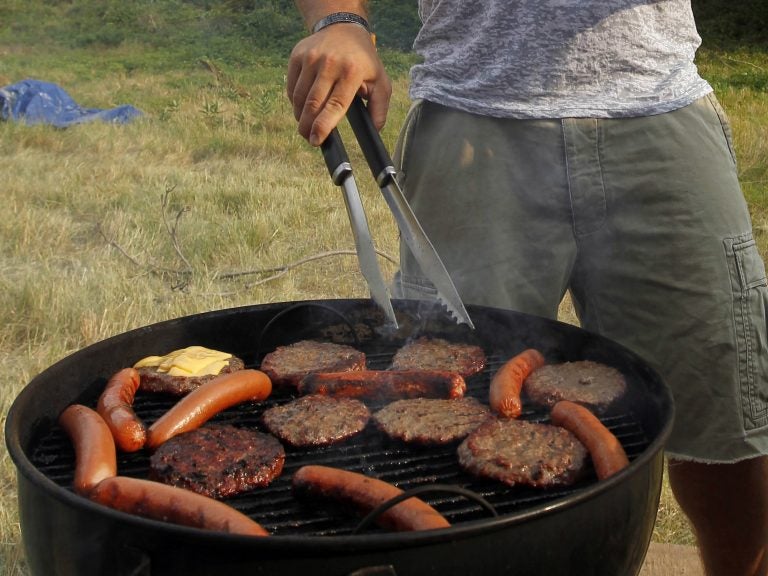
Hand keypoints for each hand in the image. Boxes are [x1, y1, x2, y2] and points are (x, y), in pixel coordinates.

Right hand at [287, 24, 391, 145]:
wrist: (343, 27)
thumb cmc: (363, 61)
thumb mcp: (380, 82)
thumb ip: (379, 109)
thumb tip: (374, 131)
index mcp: (352, 72)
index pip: (335, 104)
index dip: (323, 125)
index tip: (316, 140)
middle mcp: (330, 63)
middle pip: (313, 103)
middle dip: (308, 127)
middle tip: (310, 139)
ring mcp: (311, 58)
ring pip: (299, 97)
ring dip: (301, 116)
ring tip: (307, 125)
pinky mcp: (297, 56)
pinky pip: (292, 88)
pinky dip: (296, 102)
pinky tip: (304, 107)